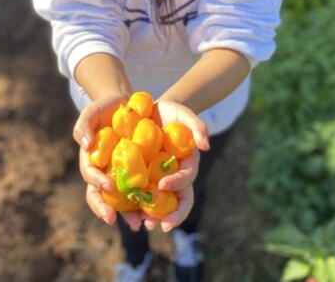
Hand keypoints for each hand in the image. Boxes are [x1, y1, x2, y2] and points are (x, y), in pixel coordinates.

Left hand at [141, 99, 208, 230]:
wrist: (153, 111)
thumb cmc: (173, 113)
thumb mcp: (186, 114)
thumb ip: (198, 126)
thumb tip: (205, 147)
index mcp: (187, 164)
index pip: (186, 179)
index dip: (177, 184)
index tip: (163, 184)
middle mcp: (175, 175)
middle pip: (178, 200)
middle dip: (172, 215)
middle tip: (160, 224)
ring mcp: (160, 178)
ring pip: (161, 204)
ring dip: (154, 216)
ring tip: (143, 224)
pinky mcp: (144, 177)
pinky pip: (142, 194)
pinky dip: (137, 206)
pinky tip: (128, 211)